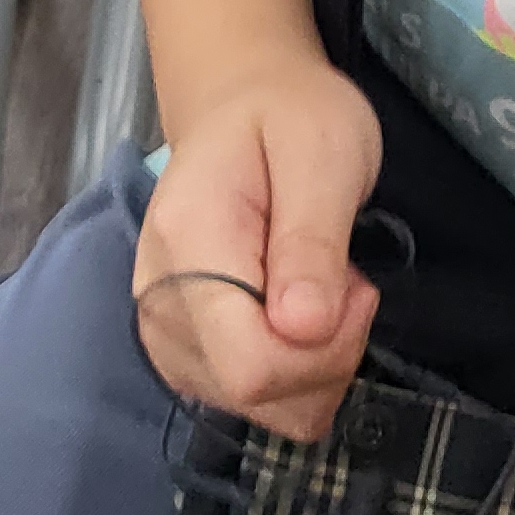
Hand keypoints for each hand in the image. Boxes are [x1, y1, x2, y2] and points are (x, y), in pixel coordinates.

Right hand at [135, 64, 381, 439]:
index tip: (356, 288)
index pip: (249, 363)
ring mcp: (164, 332)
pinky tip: (302, 314)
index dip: (322, 349)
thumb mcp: (323, 151)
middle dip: (329, 354)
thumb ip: (313, 239)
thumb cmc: (290, 116)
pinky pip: (256, 404)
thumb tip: (304, 329)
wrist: (241, 105)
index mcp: (187, 243)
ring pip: (261, 410)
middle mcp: (158, 300)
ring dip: (318, 365)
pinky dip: (299, 373)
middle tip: (345, 279)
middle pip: (255, 394)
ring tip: (322, 287)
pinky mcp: (184, 353)